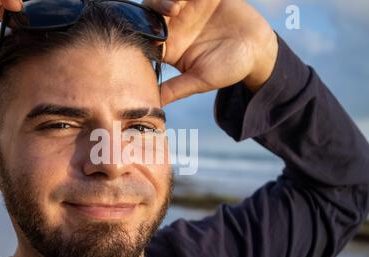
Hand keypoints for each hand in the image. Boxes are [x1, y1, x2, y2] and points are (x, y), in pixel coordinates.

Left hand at [143, 0, 278, 105]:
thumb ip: (176, 88)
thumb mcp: (200, 80)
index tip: (154, 40)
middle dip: (153, 10)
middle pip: (149, 12)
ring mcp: (186, 8)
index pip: (145, 37)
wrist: (257, 50)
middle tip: (167, 15)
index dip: (143, 35)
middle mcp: (172, 26)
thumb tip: (153, 103)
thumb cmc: (228, 69)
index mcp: (168, 47)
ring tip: (176, 7)